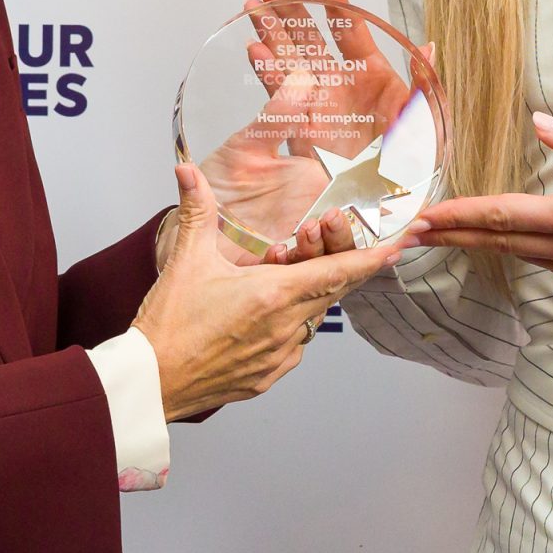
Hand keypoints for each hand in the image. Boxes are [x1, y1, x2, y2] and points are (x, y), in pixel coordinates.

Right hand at [134, 164, 407, 420]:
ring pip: (311, 318)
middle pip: (332, 291)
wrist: (151, 382)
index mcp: (273, 293)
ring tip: (283, 280)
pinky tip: (266, 316)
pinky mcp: (268, 376)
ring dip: (308, 296)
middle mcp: (285, 326)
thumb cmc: (168, 324)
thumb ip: (196, 210)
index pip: (338, 271)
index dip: (374, 257)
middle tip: (349, 248)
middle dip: (343, 267)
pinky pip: (294, 345)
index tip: (401, 244)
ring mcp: (279, 355)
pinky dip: (290, 325)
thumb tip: (187, 170)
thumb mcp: (185, 260)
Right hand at [245, 0, 417, 163]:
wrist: (386, 204)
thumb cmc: (413, 163)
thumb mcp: (425, 123)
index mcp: (373, 76)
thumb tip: (427, 46)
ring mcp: (318, 104)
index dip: (337, 5)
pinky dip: (266, 73)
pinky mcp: (300, 127)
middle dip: (292, 10)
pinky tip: (254, 51)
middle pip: (311, 38)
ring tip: (254, 8)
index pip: (352, 33)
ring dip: (271, 33)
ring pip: (289, 60)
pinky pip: (279, 95)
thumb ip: (423, 85)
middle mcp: (342, 84)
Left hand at [407, 112, 552, 298]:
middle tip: (411, 233)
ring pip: (521, 256)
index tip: (426, 216)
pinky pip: (548, 264)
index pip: (506, 215)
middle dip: (453, 236)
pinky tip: (501, 243)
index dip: (461, 216)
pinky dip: (517, 252)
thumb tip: (540, 122)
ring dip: (480, 245)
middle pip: (501, 242)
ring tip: (444, 235)